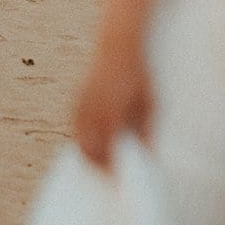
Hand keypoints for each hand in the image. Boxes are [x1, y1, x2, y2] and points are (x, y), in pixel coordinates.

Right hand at [73, 43, 152, 169]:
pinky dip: (81, 140)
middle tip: (106, 178)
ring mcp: (80, 104)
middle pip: (88, 148)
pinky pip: (75, 128)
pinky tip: (92, 147)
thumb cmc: (139, 74)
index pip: (106, 148)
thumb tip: (149, 155)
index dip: (109, 167)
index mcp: (111, 109)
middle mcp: (92, 109)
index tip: (116, 181)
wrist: (118, 44)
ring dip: (87, 155)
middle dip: (95, 166)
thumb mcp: (149, 100)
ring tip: (99, 166)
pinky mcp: (75, 100)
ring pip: (78, 140)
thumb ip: (147, 128)